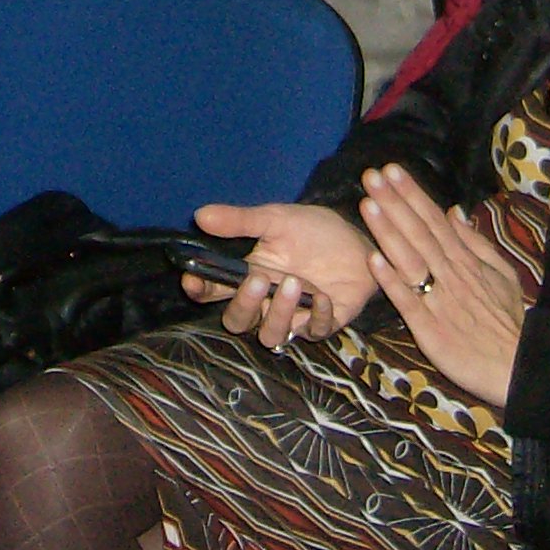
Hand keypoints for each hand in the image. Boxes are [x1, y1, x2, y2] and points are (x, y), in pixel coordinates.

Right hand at [190, 201, 379, 348]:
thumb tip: (201, 215)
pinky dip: (317, 316)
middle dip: (243, 304)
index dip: (200, 290)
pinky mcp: (323, 323)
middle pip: (237, 321)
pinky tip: (322, 295)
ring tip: (293, 282)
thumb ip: (240, 221)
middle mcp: (266, 302)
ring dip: (279, 312)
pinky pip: (313, 332)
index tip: (192, 279)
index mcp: (248, 276)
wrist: (357, 239)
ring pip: (271, 334)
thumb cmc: (311, 230)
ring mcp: (294, 316)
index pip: (213, 291)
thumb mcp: (275, 219)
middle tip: (257, 278)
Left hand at [360, 165, 526, 405]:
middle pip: (419, 232)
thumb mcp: (502, 275)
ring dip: (388, 231)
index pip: (435, 221)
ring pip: (410, 260)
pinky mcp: (430, 328)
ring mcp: (439, 301)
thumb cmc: (507, 322)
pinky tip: (372, 259)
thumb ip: (476, 243)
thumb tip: (455, 211)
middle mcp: (451, 275)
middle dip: (395, 202)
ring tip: (368, 204)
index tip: (391, 170)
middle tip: (371, 175)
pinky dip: (390, 280)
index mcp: (466, 261)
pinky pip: (407, 300)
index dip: (412, 195)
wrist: (518, 368)